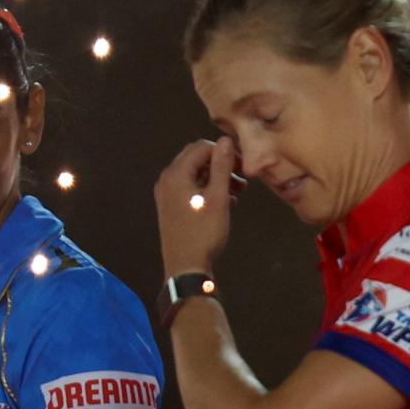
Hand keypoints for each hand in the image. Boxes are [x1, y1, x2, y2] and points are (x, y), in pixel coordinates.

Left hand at [154, 137, 242, 277]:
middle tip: (242, 176)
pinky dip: (207, 189)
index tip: (243, 165)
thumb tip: (225, 140)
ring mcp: (166, 194)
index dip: (224, 152)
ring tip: (239, 190)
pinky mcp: (170, 206)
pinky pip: (190, 188)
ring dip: (216, 177)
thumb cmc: (204, 232)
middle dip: (220, 163)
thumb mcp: (218, 198)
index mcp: (176, 174)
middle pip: (196, 158)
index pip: (201, 147)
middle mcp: (167, 179)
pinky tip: (226, 201)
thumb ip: (221, 167)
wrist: (186, 268)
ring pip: (194, 174)